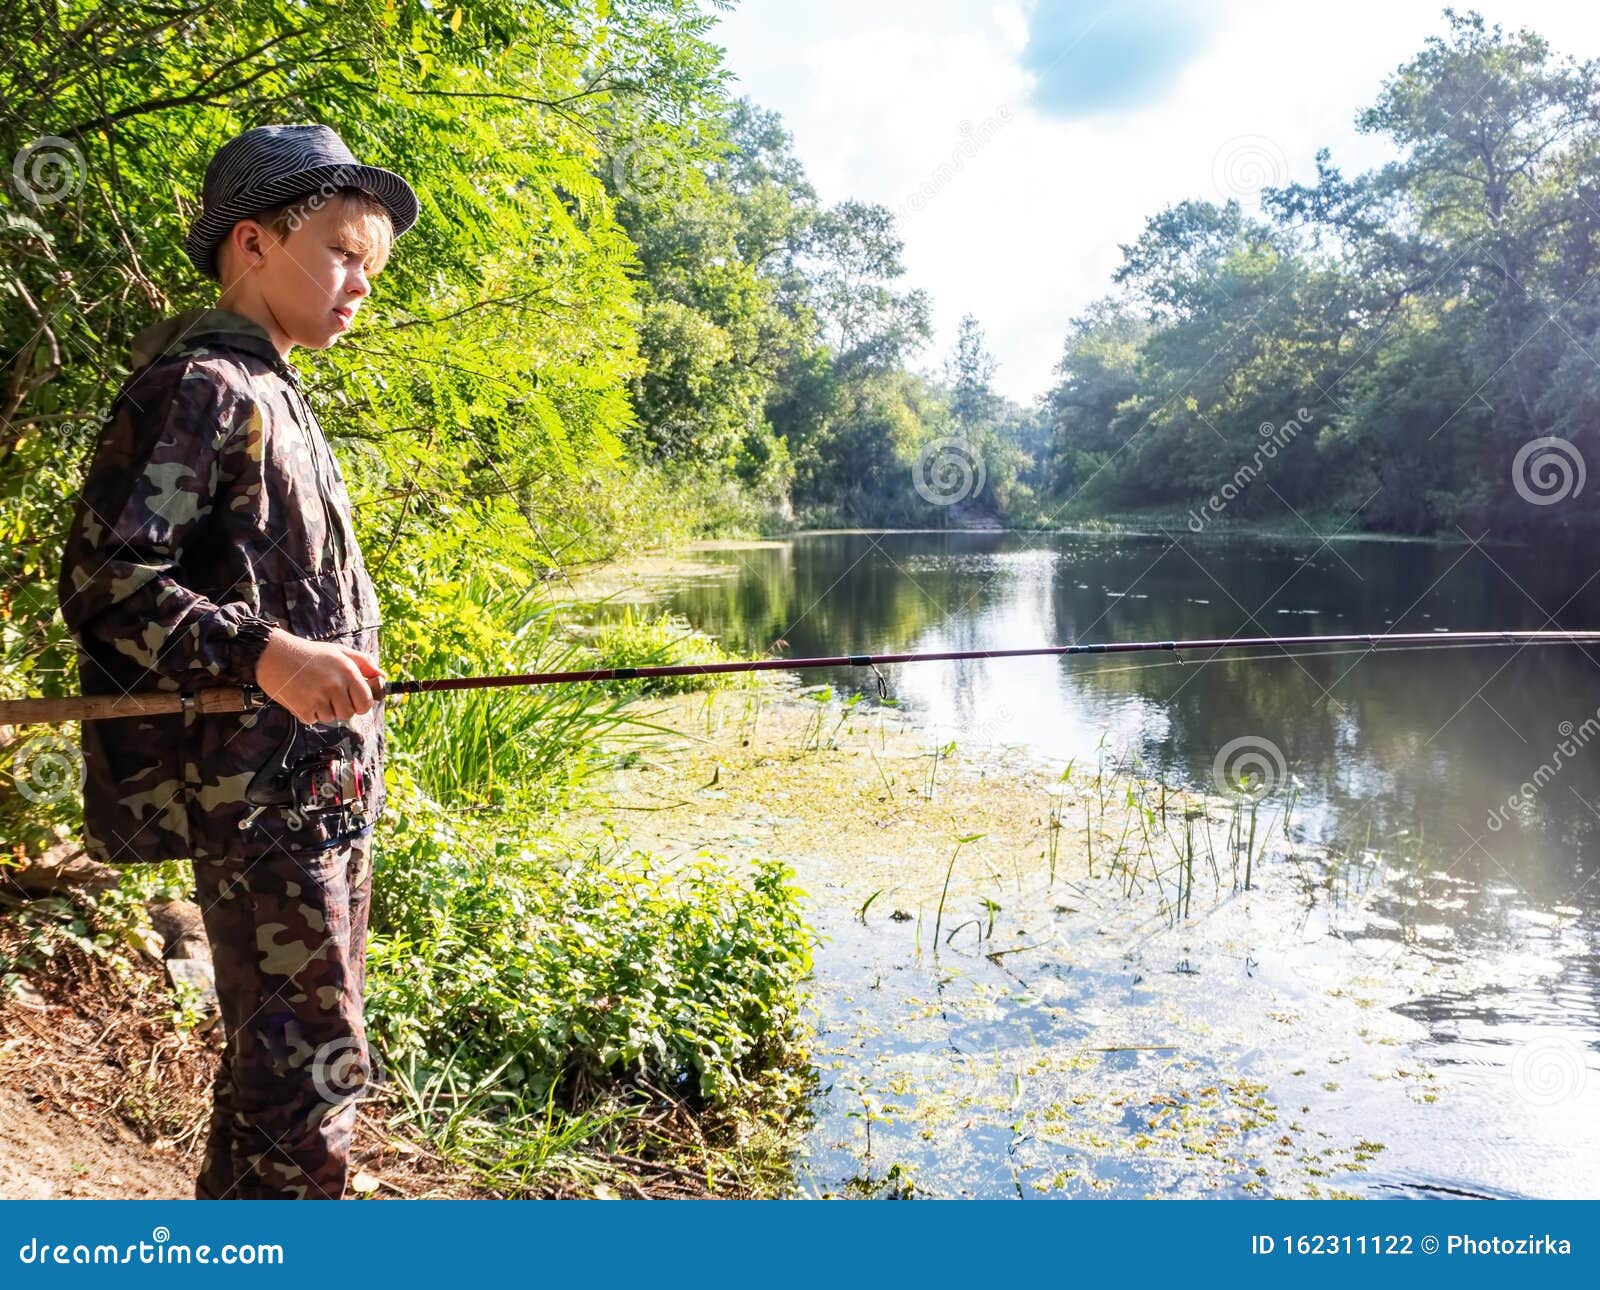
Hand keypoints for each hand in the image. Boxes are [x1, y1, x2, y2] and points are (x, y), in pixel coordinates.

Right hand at [253, 628, 383, 724]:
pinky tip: (303, 696)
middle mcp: (335, 686)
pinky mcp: (302, 708)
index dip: (362, 704)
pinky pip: (313, 720)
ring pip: (331, 718)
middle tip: (332, 696)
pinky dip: (309, 713)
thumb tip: (383, 677)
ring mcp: (318, 698)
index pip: (366, 702)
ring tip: (314, 692)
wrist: (272, 654)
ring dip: (325, 710)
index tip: (355, 700)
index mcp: (347, 671)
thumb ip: (364, 663)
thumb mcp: (339, 652)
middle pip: (349, 714)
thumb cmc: (308, 653)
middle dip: (343, 708)